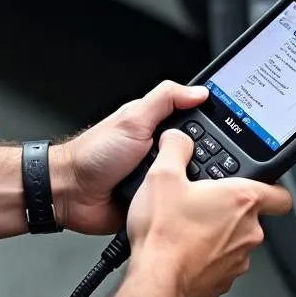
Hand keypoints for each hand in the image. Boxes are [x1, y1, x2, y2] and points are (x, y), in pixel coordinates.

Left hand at [55, 81, 208, 234]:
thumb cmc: (93, 154)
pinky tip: (177, 206)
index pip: (196, 121)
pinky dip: (176, 205)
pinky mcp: (154, 203)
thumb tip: (199, 91)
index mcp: (158, 127)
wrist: (69, 194)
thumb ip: (166, 99)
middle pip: (199, 154)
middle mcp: (160, 151)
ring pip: (190, 181)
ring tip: (185, 186)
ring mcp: (158, 178)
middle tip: (194, 164)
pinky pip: (176, 205)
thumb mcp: (133, 119)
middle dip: (201, 161)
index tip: (226, 132)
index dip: (211, 125)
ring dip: (187, 185)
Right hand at [126, 129, 293, 296]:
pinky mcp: (222, 284)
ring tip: (186, 227)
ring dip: (216, 234)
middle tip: (201, 202)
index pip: (281, 194)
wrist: (155, 284)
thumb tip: (178, 140)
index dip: (273, 187)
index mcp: (242, 201)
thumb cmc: (164, 235)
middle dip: (228, 209)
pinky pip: (219, 264)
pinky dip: (205, 258)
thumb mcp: (162, 176)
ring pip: (235, 241)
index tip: (261, 185)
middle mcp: (248, 232)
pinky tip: (182, 251)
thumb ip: (175, 148)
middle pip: (251, 216)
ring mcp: (238, 261)